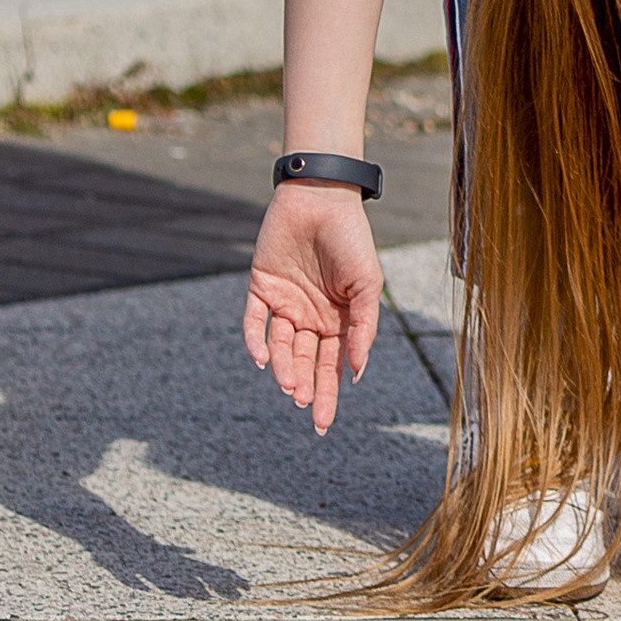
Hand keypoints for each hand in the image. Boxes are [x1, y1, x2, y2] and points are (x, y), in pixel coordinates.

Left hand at [243, 183, 384, 434]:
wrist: (321, 197)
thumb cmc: (351, 239)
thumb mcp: (367, 285)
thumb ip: (363, 328)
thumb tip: (357, 373)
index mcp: (337, 319)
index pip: (330, 365)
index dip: (327, 394)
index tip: (322, 423)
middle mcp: (309, 316)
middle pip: (304, 362)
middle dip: (304, 388)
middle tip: (304, 408)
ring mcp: (284, 303)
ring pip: (279, 347)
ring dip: (283, 367)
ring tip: (289, 384)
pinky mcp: (261, 288)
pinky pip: (254, 322)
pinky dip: (255, 341)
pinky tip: (261, 359)